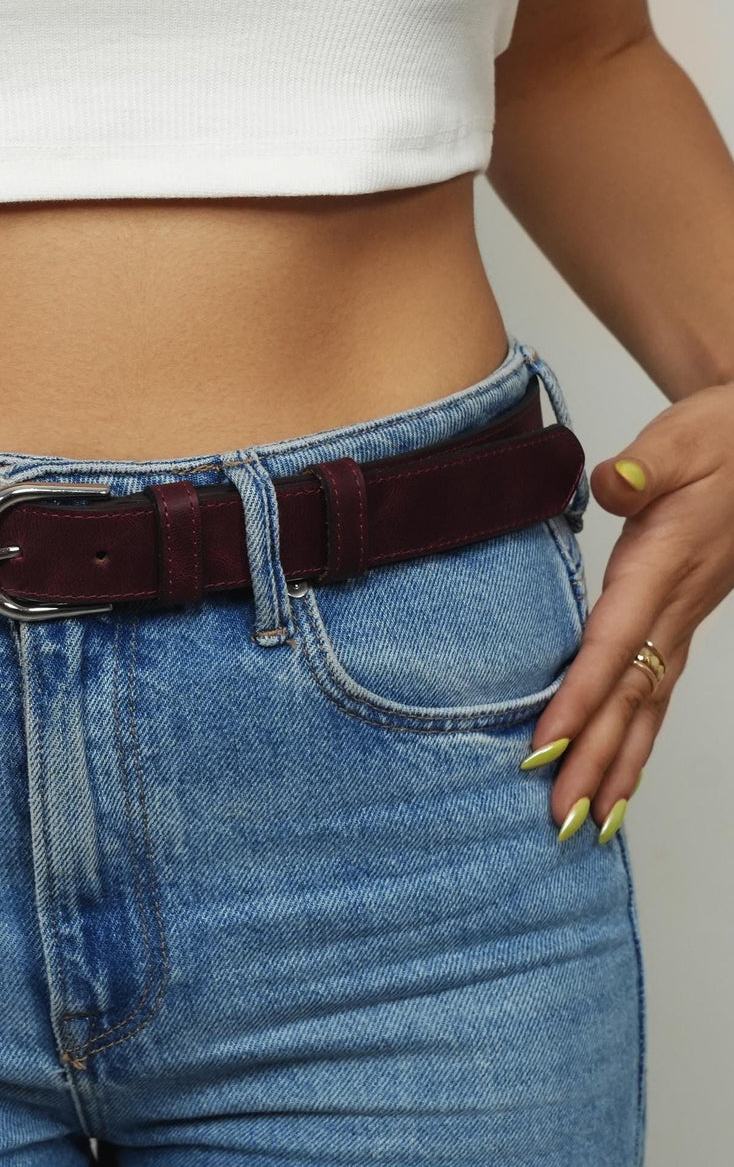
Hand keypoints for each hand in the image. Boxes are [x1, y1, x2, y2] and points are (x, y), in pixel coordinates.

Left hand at [520, 380, 733, 841]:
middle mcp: (674, 608)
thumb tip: (615, 483)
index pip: (614, 646)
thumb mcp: (683, 439)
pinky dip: (640, 742)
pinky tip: (621, 779)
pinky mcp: (684, 624)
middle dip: (594, 760)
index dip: (580, 699)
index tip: (547, 748)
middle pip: (630, 697)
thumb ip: (647, 467)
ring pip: (649, 707)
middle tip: (560, 818)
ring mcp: (684, 623)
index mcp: (663, 568)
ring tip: (588, 824)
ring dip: (618, 766)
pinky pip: (660, 695)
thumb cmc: (722, 438)